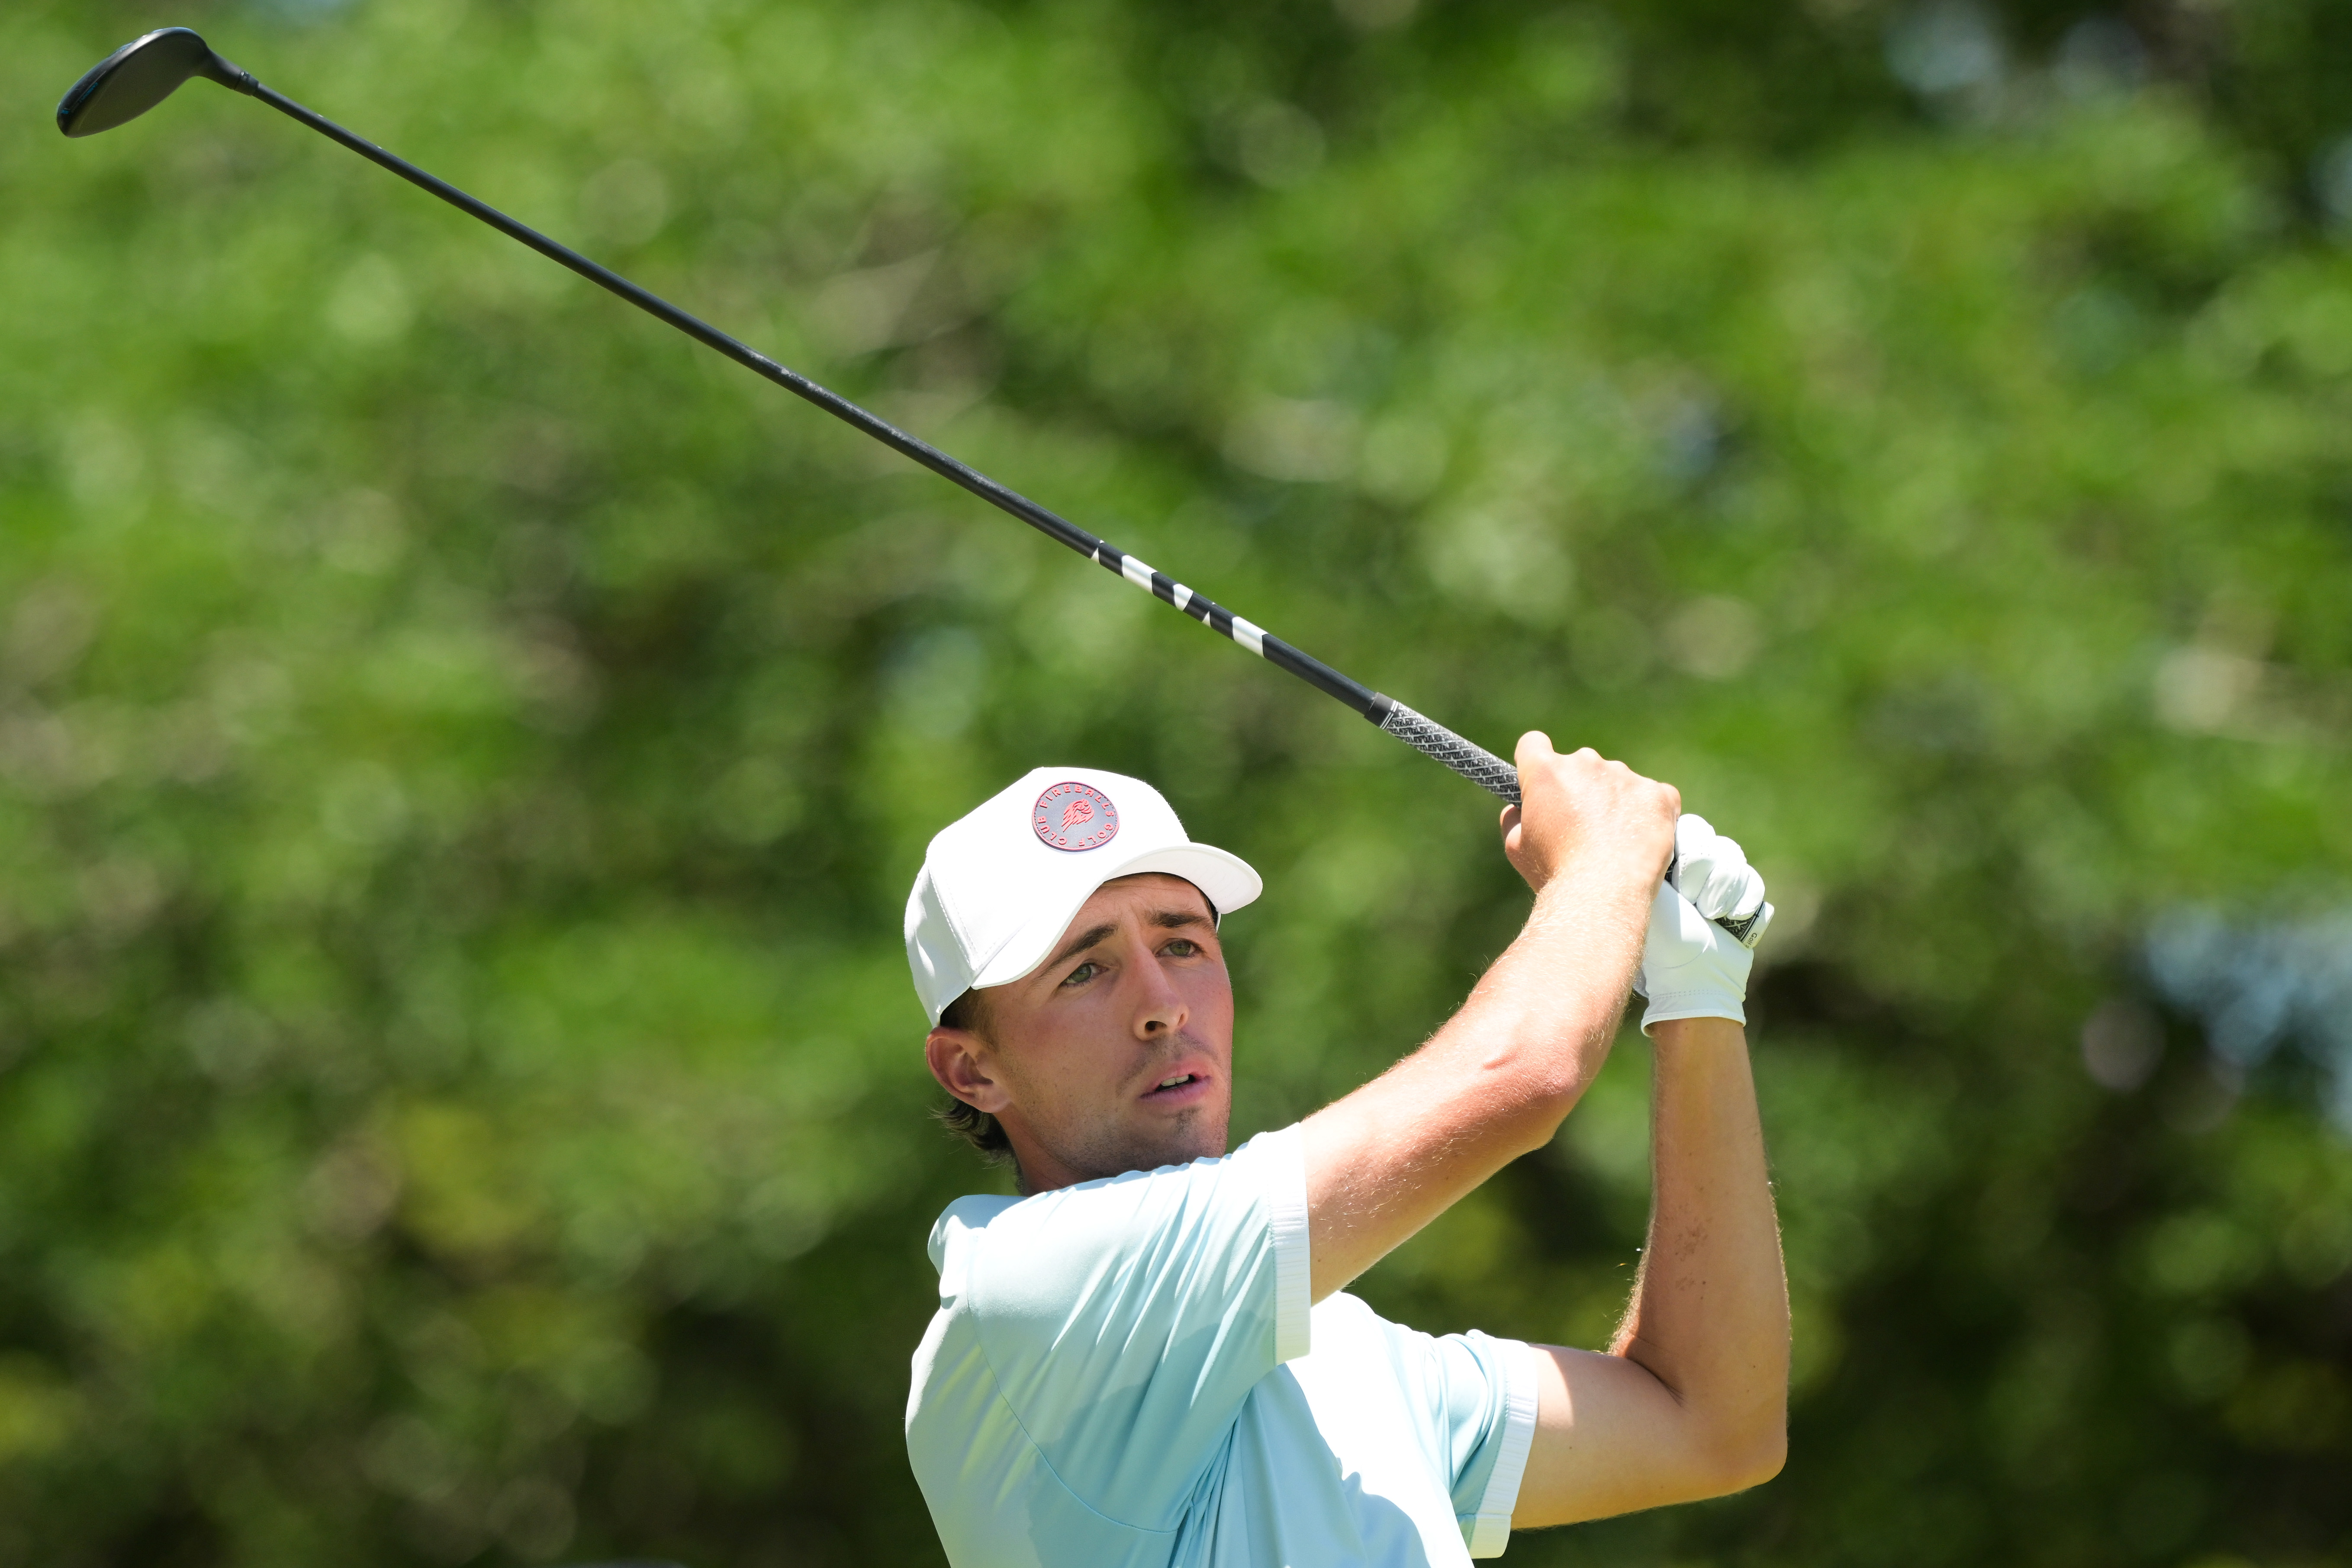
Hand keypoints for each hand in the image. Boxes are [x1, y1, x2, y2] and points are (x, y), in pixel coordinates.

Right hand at [1500, 733, 1678, 895]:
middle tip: (1581, 826)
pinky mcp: (1658, 795)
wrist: (1602, 896)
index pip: (1533, 744)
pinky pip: (1653, 795)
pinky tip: (1640, 839)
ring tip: (1614, 841)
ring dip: (1614, 801)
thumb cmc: (1554, 873)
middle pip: (1579, 765)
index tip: (1542, 782)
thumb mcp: (1515, 847)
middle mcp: (1587, 763)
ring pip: (1617, 781)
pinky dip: (1647, 813)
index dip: (1535, 762)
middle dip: (1578, 789)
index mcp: (1547, 771)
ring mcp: (1626, 777)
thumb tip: (1519, 809)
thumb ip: (1514, 818)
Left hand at [1633, 815, 1764, 1033]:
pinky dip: (1742, 902)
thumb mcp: (1646, 895)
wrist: (1692, 982)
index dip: (1688, 851)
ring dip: (1722, 890)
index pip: (1685, 829)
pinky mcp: (1743, 898)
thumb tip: (1639, 825)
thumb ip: (1644, 859)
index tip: (1679, 883)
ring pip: (1732, 857)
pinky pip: (1752, 880)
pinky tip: (1727, 920)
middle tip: (1693, 901)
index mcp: (1664, 863)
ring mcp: (1719, 882)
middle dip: (1705, 872)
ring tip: (1709, 915)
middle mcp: (1691, 868)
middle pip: (1711, 840)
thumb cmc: (1660, 944)